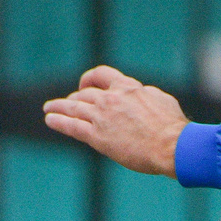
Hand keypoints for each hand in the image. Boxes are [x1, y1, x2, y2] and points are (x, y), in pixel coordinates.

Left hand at [42, 66, 187, 175]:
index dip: (90, 79)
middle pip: (85, 93)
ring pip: (74, 107)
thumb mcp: (161, 99)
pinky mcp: (97, 137)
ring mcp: (102, 117)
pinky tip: (50, 119)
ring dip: (59, 106)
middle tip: (68, 103)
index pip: (102, 75)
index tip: (85, 84)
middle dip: (74, 97)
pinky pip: (72, 126)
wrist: (170, 145)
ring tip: (49, 108)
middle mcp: (111, 98)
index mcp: (127, 87)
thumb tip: (143, 94)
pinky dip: (58, 121)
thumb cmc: (171, 126)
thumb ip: (146, 95)